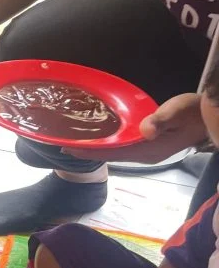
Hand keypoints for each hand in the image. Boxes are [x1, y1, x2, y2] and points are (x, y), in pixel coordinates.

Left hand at [63, 93, 205, 162]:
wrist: (212, 118)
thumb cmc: (193, 112)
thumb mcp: (177, 111)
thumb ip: (160, 120)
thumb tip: (144, 130)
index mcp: (148, 150)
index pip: (112, 153)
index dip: (90, 152)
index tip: (68, 150)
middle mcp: (145, 156)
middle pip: (110, 156)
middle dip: (88, 153)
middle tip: (64, 148)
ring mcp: (148, 153)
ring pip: (116, 154)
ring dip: (96, 151)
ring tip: (76, 146)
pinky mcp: (151, 147)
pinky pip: (123, 150)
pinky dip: (108, 147)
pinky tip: (100, 142)